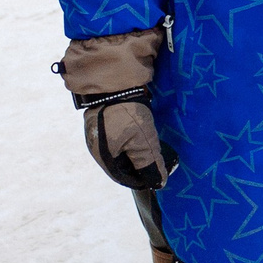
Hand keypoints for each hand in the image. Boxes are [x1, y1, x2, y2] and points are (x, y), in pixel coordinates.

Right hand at [61, 29, 169, 189]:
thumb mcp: (142, 140)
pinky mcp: (107, 119)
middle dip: (143, 165)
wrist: (114, 79)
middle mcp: (98, 147)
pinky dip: (136, 139)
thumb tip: (159, 183)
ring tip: (158, 148)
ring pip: (124, 150)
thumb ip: (150, 163)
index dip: (143, 180)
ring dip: (140, 151)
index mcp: (103, 156)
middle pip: (123, 164)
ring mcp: (102, 132)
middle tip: (163, 161)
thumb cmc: (127, 112)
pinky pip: (123, 137)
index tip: (160, 177)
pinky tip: (148, 134)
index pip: (124, 177)